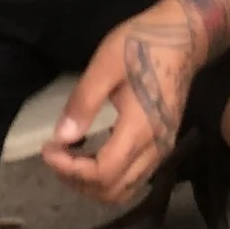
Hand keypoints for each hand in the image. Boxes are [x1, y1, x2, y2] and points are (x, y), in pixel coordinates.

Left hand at [39, 0, 200, 205]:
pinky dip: (109, 176)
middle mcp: (155, 149)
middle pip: (113, 190)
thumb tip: (61, 137)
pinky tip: (90, 154)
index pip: (102, 173)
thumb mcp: (105, 65)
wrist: (182, 37)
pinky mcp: (164, 144)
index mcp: (139, 130)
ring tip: (68, 159)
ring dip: (93, 183)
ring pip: (126, 189)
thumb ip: (83, 102)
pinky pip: (135, 177)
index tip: (47, 149)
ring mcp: (163, 149)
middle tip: (55, 156)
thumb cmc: (141, 45)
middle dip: (78, 181)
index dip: (70, 169)